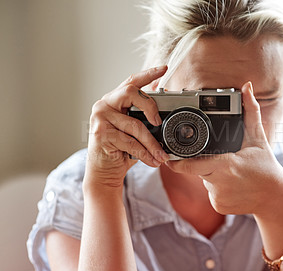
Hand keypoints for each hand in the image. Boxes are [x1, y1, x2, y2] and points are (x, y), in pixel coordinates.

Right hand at [85, 66, 169, 189]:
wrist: (104, 172)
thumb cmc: (120, 150)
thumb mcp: (133, 130)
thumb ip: (143, 118)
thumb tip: (164, 114)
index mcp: (113, 101)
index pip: (131, 82)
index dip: (148, 74)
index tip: (164, 68)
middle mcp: (104, 105)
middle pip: (131, 92)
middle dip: (150, 106)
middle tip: (159, 122)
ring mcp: (100, 118)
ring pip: (135, 125)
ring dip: (152, 143)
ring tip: (161, 155)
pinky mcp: (101, 134)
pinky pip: (131, 142)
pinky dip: (145, 153)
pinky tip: (152, 160)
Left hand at [165, 81, 282, 217]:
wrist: (276, 199)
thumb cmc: (267, 168)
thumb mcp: (258, 139)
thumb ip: (250, 112)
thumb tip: (246, 87)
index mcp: (225, 165)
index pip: (191, 164)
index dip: (177, 161)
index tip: (168, 157)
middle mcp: (219, 183)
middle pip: (197, 169)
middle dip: (202, 162)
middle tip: (220, 158)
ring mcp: (218, 197)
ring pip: (204, 181)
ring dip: (211, 174)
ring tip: (232, 173)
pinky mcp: (219, 206)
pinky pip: (211, 193)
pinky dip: (217, 187)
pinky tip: (233, 185)